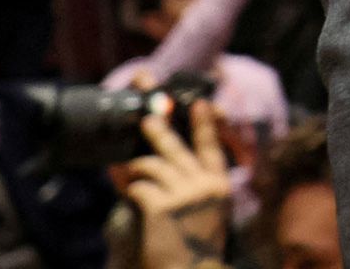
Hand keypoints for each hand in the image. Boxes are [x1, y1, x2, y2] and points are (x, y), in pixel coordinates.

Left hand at [124, 103, 230, 268]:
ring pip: (153, 165)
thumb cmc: (197, 246)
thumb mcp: (207, 212)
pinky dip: (133, 189)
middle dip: (159, 131)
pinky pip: (140, 186)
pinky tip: (134, 196)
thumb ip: (195, 188)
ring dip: (138, 166)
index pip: (211, 148)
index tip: (200, 104)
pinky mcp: (161, 207)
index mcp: (218, 186)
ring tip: (131, 167)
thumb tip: (170, 166)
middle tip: (147, 120)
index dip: (204, 124)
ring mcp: (184, 195)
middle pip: (177, 150)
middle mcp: (204, 185)